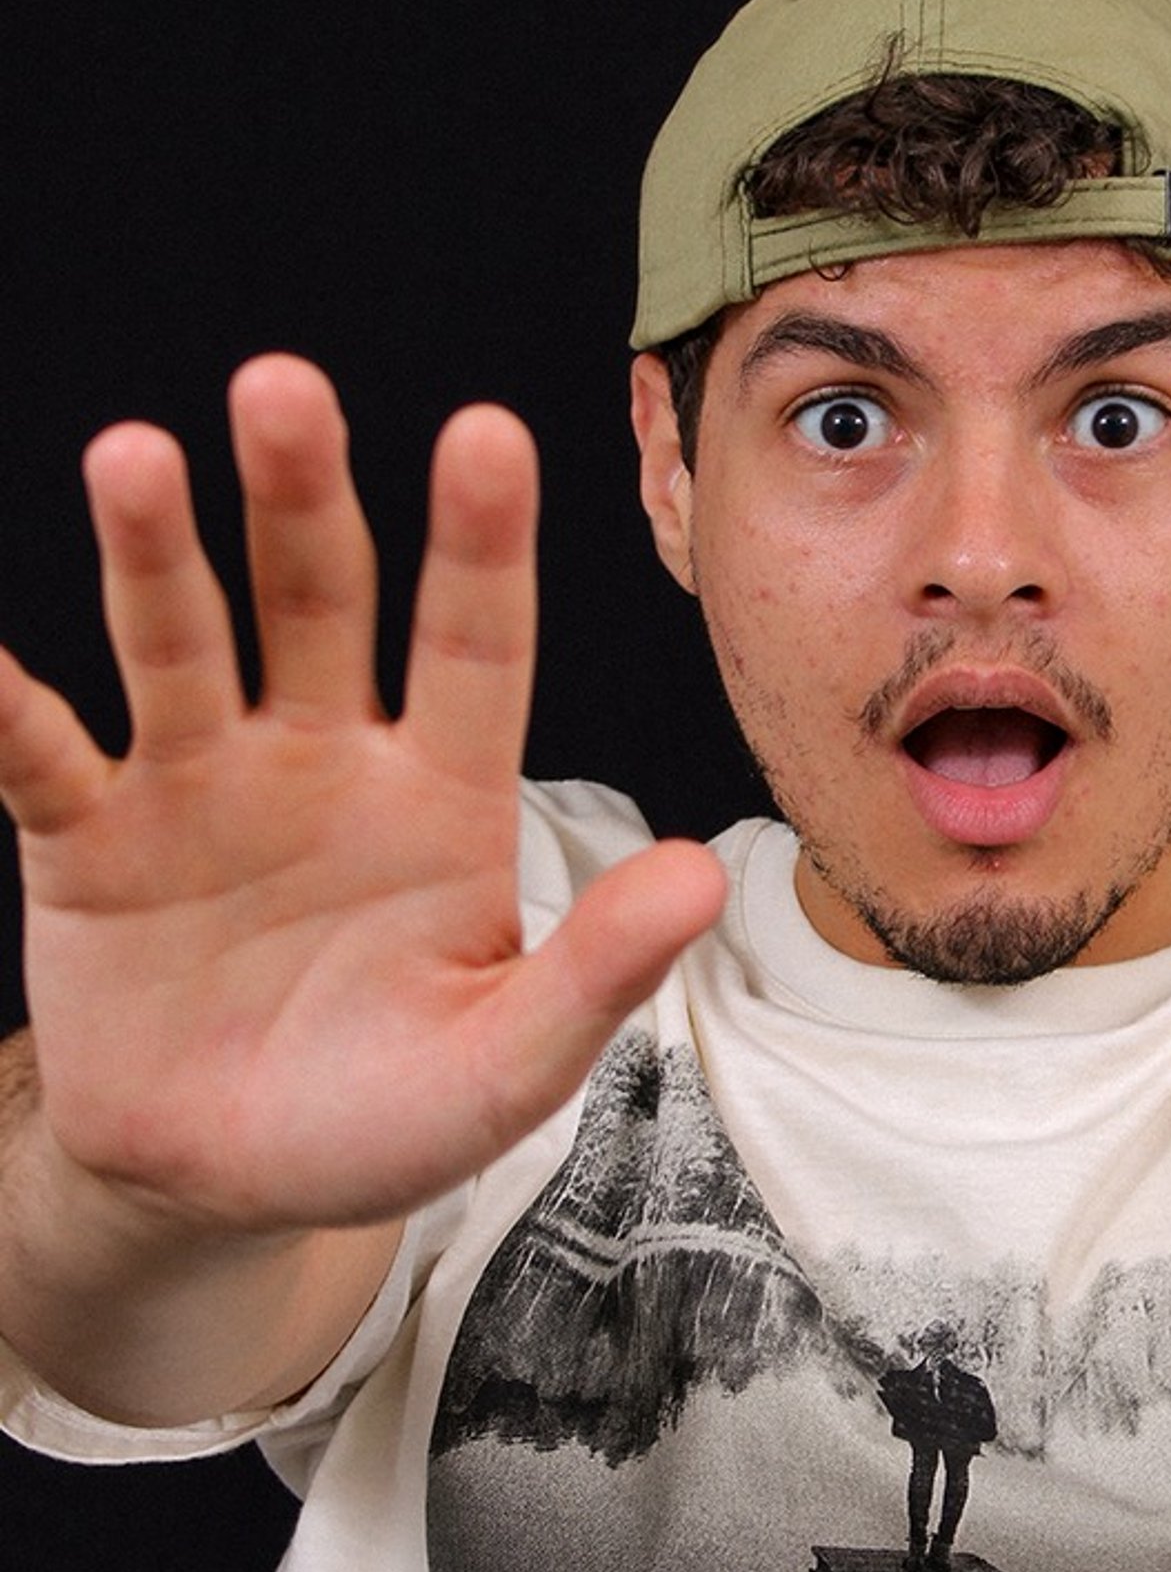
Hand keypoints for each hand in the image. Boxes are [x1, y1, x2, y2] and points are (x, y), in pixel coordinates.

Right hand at [0, 356, 724, 1232]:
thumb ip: (594, 973)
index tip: (487, 433)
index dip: (480, 544)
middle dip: (299, 495)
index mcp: (442, 793)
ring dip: (154, 552)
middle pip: (316, 598)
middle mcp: (322, 758)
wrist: (229, 1184)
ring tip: (133, 456)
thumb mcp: (505, 1065)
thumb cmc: (387, 1115)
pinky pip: (35, 756)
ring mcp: (199, 786)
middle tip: (284, 387)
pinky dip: (0, 705)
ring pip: (177, 642)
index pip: (473, 644)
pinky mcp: (87, 841)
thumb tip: (701, 882)